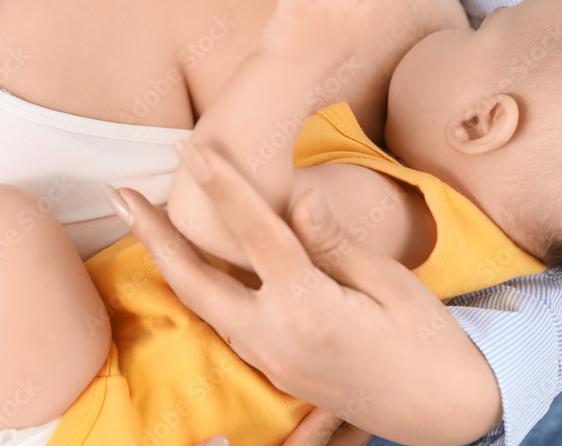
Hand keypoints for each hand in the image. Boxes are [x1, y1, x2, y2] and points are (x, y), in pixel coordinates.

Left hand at [120, 141, 502, 445]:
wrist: (442, 412)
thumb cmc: (427, 339)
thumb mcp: (389, 282)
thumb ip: (334, 243)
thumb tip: (296, 200)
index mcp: (309, 308)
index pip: (255, 234)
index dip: (224, 186)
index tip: (193, 148)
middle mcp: (276, 338)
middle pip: (195, 282)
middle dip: (153, 235)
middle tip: (119, 192)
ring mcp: (272, 361)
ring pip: (203, 308)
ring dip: (171, 263)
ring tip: (147, 224)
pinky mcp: (278, 372)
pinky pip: (226, 326)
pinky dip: (202, 292)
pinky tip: (198, 270)